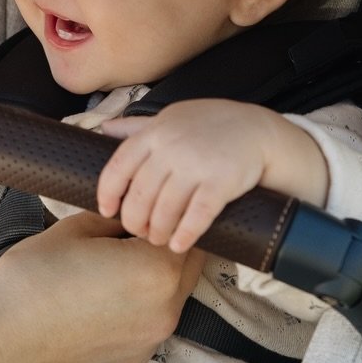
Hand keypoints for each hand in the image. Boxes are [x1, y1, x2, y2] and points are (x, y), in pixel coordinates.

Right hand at [0, 212, 202, 362]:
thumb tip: (129, 222)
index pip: (188, 236)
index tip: (140, 220)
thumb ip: (114, 220)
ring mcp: (149, 345)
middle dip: (164, 255)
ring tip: (101, 281)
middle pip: (185, 273)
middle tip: (123, 245)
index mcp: (158, 270)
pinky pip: (142, 333)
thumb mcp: (72, 229)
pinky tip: (90, 312)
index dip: (165, 223)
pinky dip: (128, 319)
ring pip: (165, 305)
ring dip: (147, 288)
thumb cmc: (30, 280)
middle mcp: (166, 312)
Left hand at [97, 100, 328, 250]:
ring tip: (157, 239)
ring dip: (158, 231)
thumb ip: (137, 126)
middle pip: (140, 195)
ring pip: (165, 210)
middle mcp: (171, 149)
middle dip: (134, 220)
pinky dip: (185, 235)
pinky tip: (179, 245)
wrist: (257, 130)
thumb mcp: (170, 118)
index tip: (107, 211)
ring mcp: (196, 166)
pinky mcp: (221, 183)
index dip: (109, 194)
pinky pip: (196, 216)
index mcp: (154, 133)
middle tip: (137, 231)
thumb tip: (104, 129)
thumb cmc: (209, 125)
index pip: (118, 167)